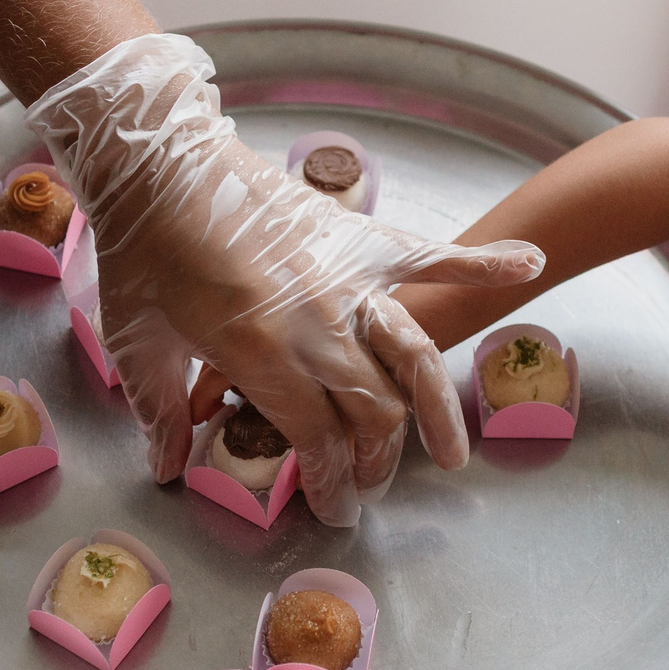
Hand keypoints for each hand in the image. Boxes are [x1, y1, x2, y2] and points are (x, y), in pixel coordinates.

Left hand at [26, 35, 543, 525]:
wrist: (158, 160)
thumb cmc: (141, 252)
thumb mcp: (137, 343)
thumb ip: (161, 411)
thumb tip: (171, 469)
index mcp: (263, 355)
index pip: (318, 441)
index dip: (332, 483)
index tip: (335, 508)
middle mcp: (319, 324)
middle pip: (373, 415)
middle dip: (378, 464)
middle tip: (370, 487)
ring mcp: (348, 279)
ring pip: (414, 361)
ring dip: (437, 414)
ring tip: (453, 455)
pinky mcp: (360, 239)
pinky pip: (431, 255)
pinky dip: (485, 260)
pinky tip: (532, 265)